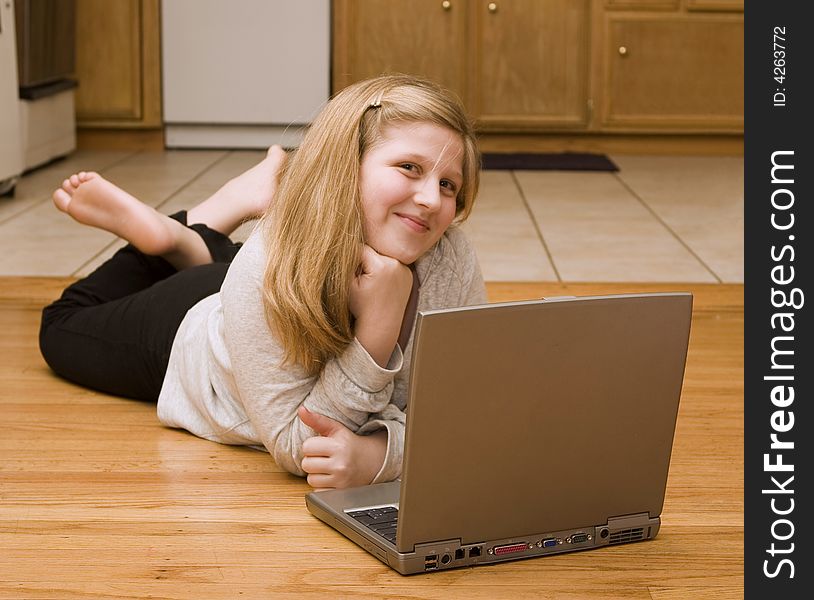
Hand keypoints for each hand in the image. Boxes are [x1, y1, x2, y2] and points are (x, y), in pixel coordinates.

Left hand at [298, 406, 387, 489]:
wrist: (371, 461)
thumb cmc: (349, 444)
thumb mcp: (336, 429)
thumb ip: (317, 420)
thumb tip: (301, 410)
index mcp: (338, 446)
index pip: (307, 447)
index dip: (311, 446)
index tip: (321, 446)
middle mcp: (340, 464)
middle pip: (306, 464)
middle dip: (312, 460)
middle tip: (324, 457)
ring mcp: (341, 480)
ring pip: (310, 479)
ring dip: (316, 474)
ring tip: (328, 468)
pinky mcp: (340, 492)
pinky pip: (317, 492)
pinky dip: (321, 487)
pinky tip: (331, 479)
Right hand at [349, 245, 412, 365]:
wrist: (381, 326)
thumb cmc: (361, 308)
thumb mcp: (347, 284)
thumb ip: (346, 262)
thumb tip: (343, 244)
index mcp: (381, 265)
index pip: (360, 249)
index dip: (351, 261)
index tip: (351, 275)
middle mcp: (397, 264)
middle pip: (373, 252)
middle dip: (364, 262)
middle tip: (362, 281)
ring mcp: (405, 269)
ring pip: (382, 257)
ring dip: (375, 265)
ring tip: (372, 285)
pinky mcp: (408, 274)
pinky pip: (391, 265)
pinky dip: (385, 270)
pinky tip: (381, 285)